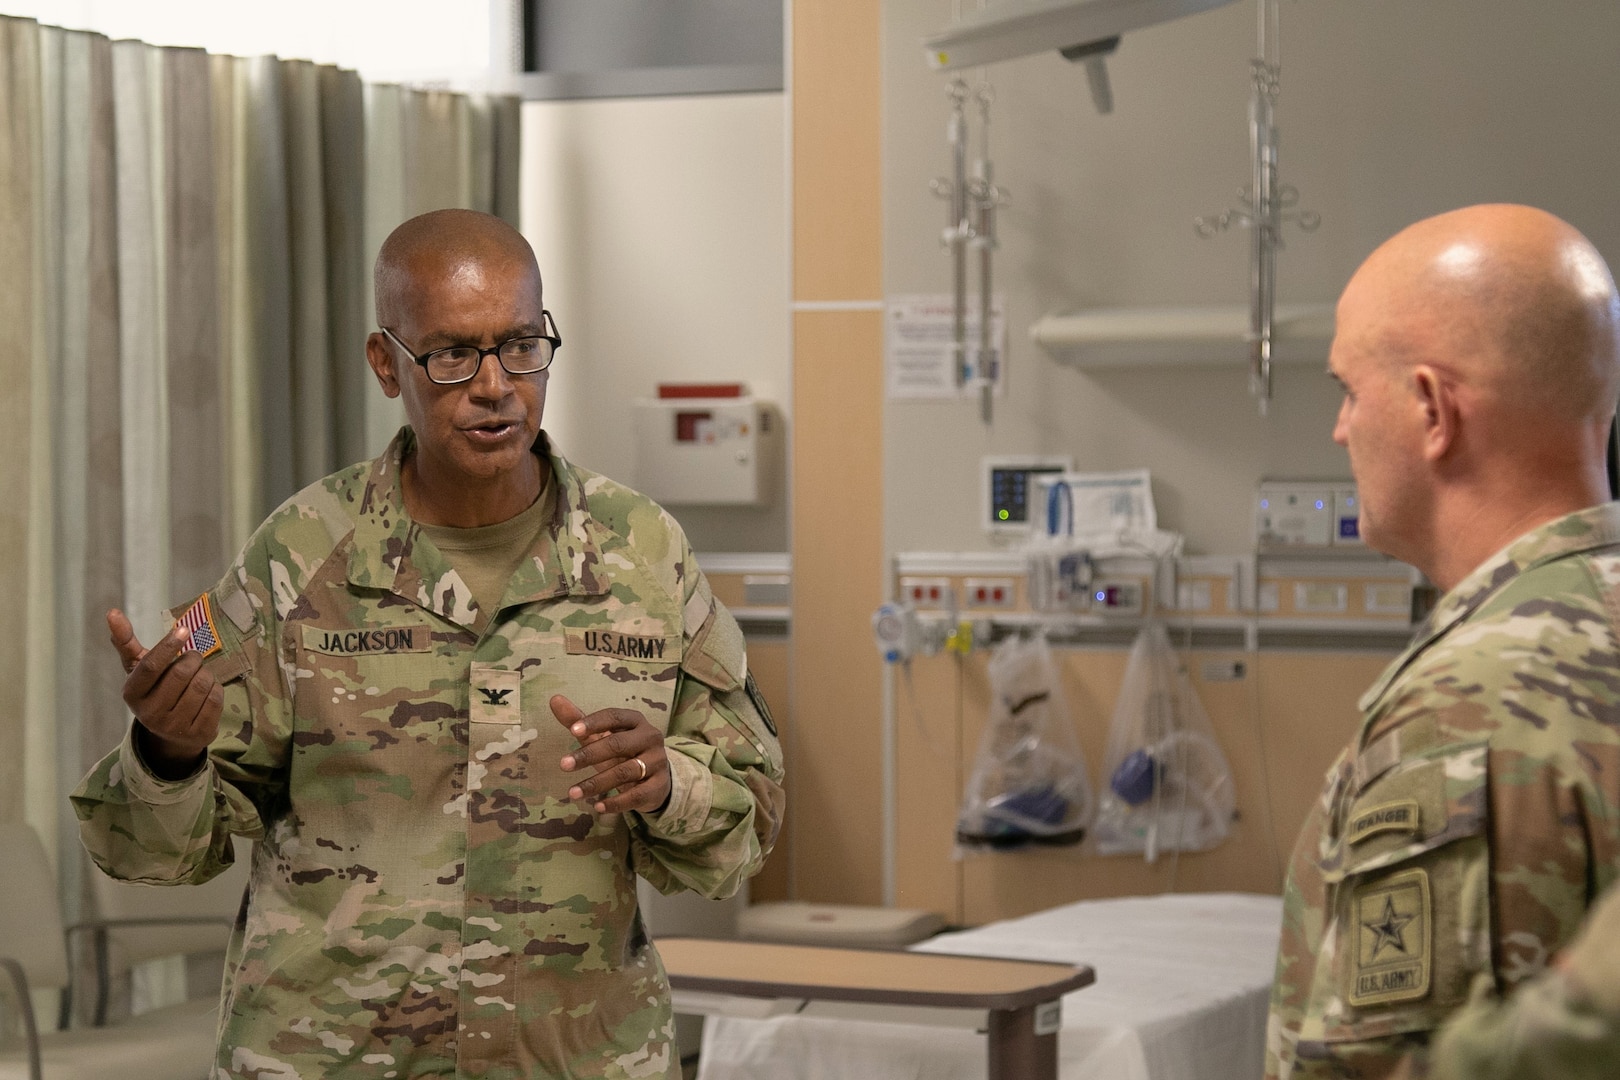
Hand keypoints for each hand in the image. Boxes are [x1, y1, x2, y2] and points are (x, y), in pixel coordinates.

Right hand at [108, 608, 222, 778]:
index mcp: (132, 694)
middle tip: (193, 657)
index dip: (168, 646)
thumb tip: (112, 612)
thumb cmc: (155, 689)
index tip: (183, 630)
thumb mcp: (138, 669)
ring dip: (206, 672)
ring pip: (202, 684)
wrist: (171, 733)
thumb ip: (126, 642)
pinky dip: (216, 687)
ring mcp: (174, 727)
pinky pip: (216, 698)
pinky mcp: (199, 734)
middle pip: (181, 673)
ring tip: (198, 675)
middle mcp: (150, 714)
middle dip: (193, 658)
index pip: (150, 666)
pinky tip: (206, 692)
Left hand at [552, 695, 670, 813]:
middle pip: (619, 744)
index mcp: (635, 721)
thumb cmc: (622, 752)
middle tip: (563, 764)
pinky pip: (637, 795)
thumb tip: (554, 699)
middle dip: (589, 755)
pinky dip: (617, 802)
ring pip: (626, 772)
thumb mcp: (601, 736)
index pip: (614, 716)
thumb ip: (579, 720)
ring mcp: (657, 761)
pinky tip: (598, 807)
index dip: (594, 722)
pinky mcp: (659, 785)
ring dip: (597, 783)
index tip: (572, 731)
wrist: (655, 777)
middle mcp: (650, 737)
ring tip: (572, 793)